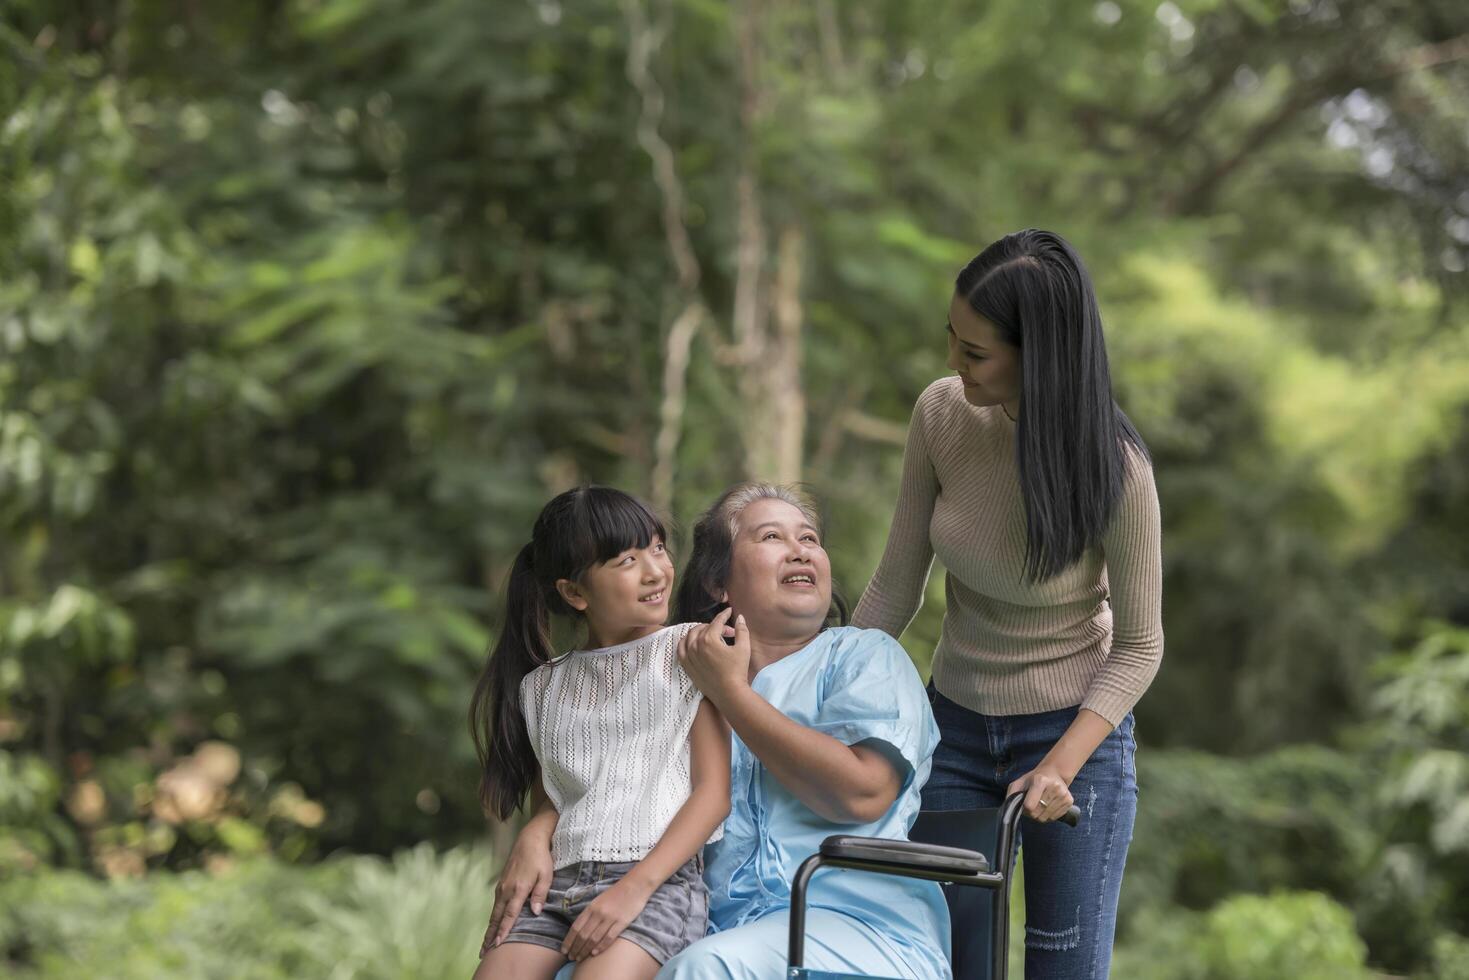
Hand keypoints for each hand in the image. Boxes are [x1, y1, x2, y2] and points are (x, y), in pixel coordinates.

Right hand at [484, 829, 554, 949]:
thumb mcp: (546, 875)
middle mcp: (507, 889)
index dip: (504, 930)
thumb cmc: (541, 858)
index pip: (510, 915)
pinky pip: (496, 903)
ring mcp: (502, 886)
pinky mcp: (501, 882)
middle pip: (496, 916)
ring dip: (490, 927)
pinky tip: (493, 923)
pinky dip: (493, 916)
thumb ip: (540, 894)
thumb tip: (535, 913)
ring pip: (494, 911)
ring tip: (486, 942)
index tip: (497, 944)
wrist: (530, 839)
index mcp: (518, 889)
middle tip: (484, 951)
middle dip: (490, 934)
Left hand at [561, 877, 652, 960]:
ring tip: (580, 958)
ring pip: (594, 938)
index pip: (576, 927)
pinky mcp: (622, 922)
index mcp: (591, 907)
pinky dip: (600, 947)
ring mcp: (610, 918)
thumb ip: (589, 913)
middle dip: (575, 948)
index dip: (569, 941)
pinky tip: (594, 953)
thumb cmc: (615, 894)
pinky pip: (609, 937)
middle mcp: (598, 913)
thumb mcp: (598, 901)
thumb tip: (579, 930)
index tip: (564, 950)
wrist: (635, 886)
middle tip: (571, 957)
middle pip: (583, 935)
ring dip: (585, 950)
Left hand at [677, 607, 750, 705]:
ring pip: (690, 636)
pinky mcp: (686, 665)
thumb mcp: (743, 648)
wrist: (729, 693)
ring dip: (700, 631)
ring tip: (709, 634)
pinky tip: (693, 643)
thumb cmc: (737, 670)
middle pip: (704, 628)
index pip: (717, 622)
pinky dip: (686, 642)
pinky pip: (681, 649)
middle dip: (717, 626)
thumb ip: (741, 630)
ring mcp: (689, 656)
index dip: (724, 615)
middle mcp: (696, 645)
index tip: (729, 611)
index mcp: (709, 639)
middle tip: (728, 632)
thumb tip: (739, 617)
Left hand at [1007, 763, 1074, 823]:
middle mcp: (1054, 787)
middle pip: (1037, 814)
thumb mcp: (1020, 782)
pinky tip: (1048, 806)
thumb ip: (1011, 794)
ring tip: (1040, 804)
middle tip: (1032, 805)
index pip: (1029, 806)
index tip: (1025, 804)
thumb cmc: (1034, 779)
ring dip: (1040, 815)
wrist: (1055, 773)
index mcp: (1040, 780)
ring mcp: (1063, 795)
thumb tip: (1010, 809)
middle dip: (1031, 813)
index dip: (1024, 808)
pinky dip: (1048, 815)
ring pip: (1045, 818)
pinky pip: (1054, 818)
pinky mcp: (1069, 801)